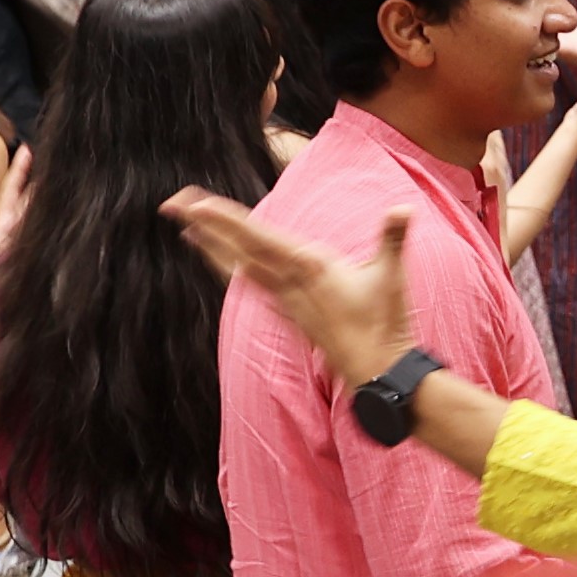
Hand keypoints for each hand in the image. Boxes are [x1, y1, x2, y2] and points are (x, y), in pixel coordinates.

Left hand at [164, 192, 417, 387]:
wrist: (377, 371)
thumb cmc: (385, 322)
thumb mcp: (391, 275)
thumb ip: (394, 237)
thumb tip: (404, 208)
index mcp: (308, 266)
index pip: (258, 237)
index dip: (226, 220)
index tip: (195, 205)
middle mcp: (289, 282)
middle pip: (237, 249)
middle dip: (205, 226)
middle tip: (172, 206)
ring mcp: (287, 301)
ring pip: (240, 270)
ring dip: (213, 250)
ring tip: (189, 234)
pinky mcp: (292, 315)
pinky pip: (254, 289)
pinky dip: (236, 275)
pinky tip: (230, 272)